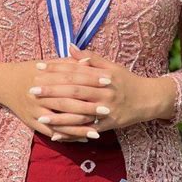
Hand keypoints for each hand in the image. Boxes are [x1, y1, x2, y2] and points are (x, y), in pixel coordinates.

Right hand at [0, 56, 98, 141]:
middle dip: (87, 107)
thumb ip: (69, 63)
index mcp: (45, 75)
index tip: (107, 82)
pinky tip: (83, 138)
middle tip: (107, 110)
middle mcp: (39, 94)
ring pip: (60, 120)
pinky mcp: (32, 122)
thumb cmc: (30, 70)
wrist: (4, 82)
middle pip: (67, 101)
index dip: (89, 80)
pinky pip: (52, 132)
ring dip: (79, 127)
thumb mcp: (48, 63)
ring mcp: (34, 110)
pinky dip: (68, 136)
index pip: (71, 78)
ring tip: (98, 131)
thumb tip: (89, 61)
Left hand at [32, 44, 158, 140]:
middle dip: (52, 91)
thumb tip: (70, 47)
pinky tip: (55, 135)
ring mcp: (106, 109)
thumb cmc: (126, 80)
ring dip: (59, 116)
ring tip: (40, 116)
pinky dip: (71, 133)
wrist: (148, 99)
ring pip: (79, 112)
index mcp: (103, 75)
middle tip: (32, 90)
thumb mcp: (111, 66)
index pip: (76, 71)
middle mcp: (104, 92)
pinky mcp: (108, 125)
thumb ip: (90, 57)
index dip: (57, 69)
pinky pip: (87, 129)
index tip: (39, 67)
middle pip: (75, 91)